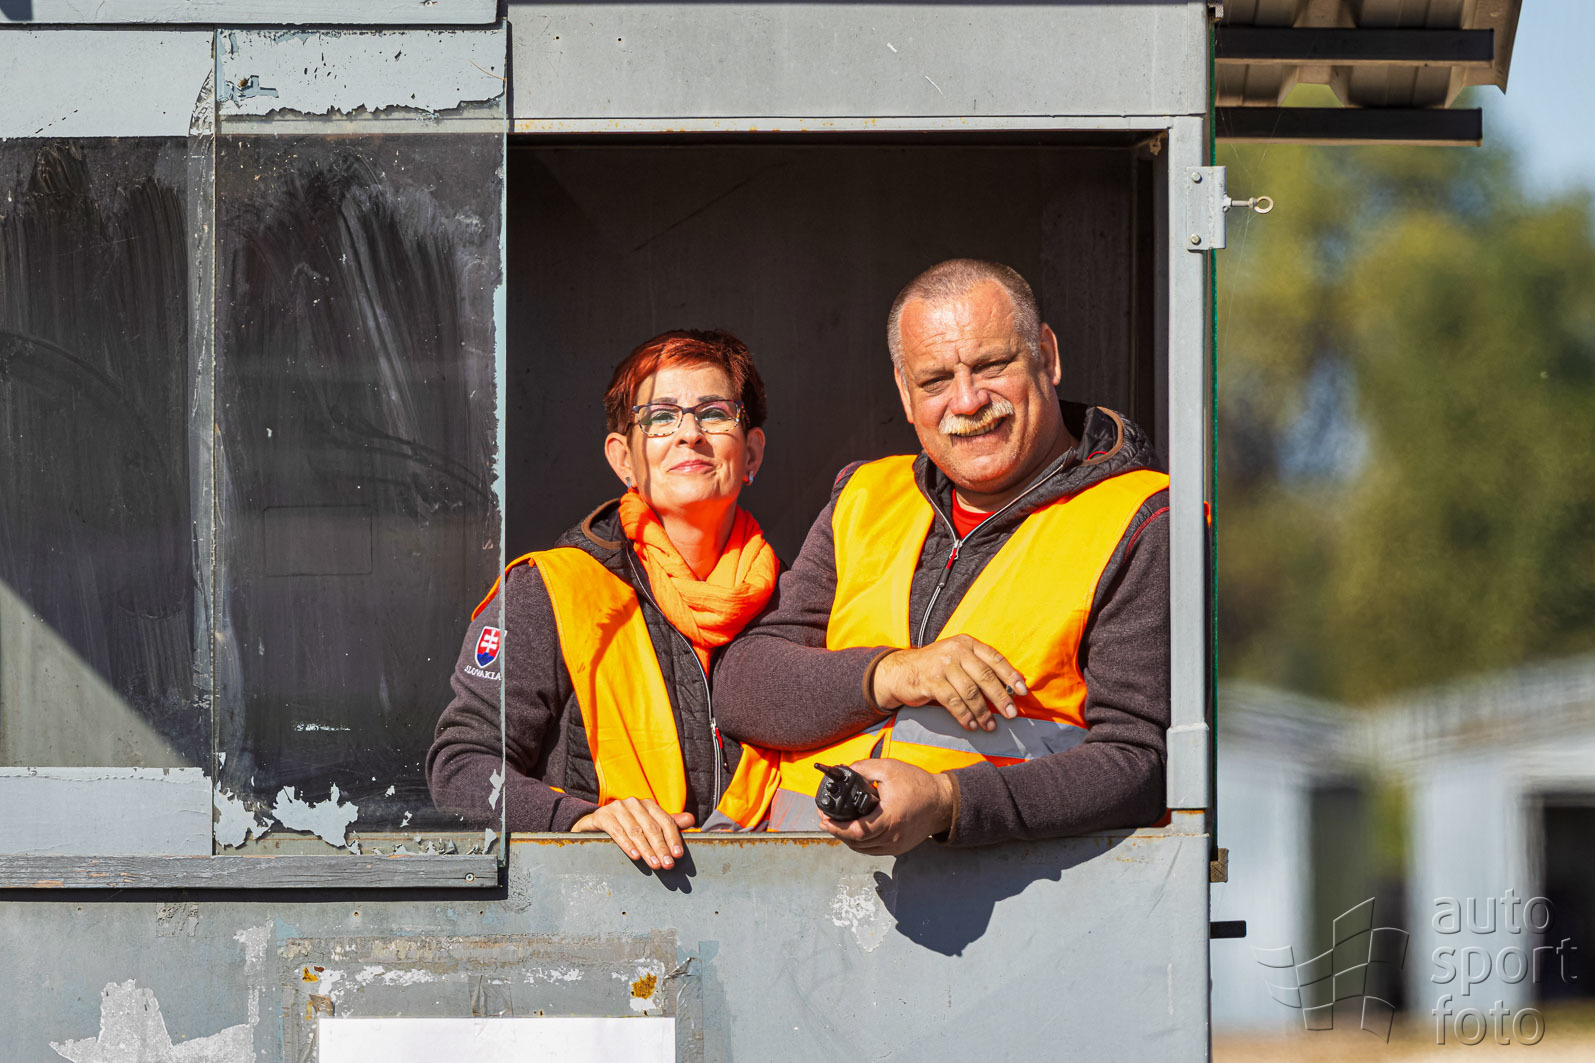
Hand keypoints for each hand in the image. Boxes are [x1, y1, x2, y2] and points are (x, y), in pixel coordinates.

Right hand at [570, 798, 693, 869]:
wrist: (593, 825)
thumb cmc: (625, 827)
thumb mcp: (647, 825)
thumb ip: (668, 825)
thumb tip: (691, 820)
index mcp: (648, 805)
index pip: (665, 821)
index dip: (673, 838)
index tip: (678, 855)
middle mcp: (634, 803)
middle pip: (652, 827)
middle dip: (661, 847)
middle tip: (667, 865)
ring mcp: (617, 808)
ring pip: (636, 830)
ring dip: (647, 849)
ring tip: (655, 864)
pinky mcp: (602, 815)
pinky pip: (617, 831)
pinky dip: (627, 844)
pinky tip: (635, 856)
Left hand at [818, 759, 955, 855]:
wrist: (942, 802)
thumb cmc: (918, 785)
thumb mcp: (889, 769)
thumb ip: (864, 768)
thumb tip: (846, 770)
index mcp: (889, 818)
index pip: (857, 832)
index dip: (837, 828)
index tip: (824, 820)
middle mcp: (892, 836)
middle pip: (856, 843)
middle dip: (837, 832)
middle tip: (825, 820)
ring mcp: (896, 845)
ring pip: (863, 849)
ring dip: (848, 839)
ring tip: (837, 825)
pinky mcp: (899, 848)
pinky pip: (874, 850)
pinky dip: (861, 843)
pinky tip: (855, 832)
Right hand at [870, 634, 1027, 730]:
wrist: (900, 670)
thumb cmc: (935, 667)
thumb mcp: (957, 657)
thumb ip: (978, 666)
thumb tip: (1010, 687)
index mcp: (966, 643)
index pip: (995, 658)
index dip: (1010, 675)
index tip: (1022, 691)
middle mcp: (955, 651)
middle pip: (985, 676)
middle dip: (1001, 698)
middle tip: (1011, 714)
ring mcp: (942, 665)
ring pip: (970, 692)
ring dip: (982, 712)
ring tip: (989, 725)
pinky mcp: (930, 681)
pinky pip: (953, 702)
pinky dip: (964, 716)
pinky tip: (970, 725)